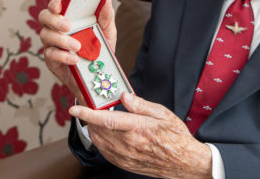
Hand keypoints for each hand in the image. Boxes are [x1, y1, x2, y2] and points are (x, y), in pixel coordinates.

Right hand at [39, 0, 116, 101]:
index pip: (56, 5)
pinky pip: (51, 54)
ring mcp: (52, 44)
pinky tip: (75, 58)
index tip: (59, 6)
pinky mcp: (52, 60)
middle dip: (54, 20)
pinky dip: (63, 56)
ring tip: (78, 46)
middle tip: (68, 26)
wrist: (98, 75)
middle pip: (44, 17)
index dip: (55, 3)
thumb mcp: (107, 32)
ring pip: (45, 35)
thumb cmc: (99, 49)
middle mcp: (57, 28)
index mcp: (69, 17)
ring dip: (61, 40)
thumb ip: (106, 16)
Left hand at [69, 93, 211, 178]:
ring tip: (98, 119)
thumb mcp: (162, 113)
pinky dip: (100, 141)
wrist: (184, 162)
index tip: (75, 108)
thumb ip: (141, 105)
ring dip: (93, 129)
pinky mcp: (125, 164)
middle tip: (91, 107)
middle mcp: (129, 144)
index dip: (87, 113)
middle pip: (98, 130)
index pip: (106, 120)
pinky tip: (105, 134)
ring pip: (99, 141)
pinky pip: (105, 152)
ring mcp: (126, 156)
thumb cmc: (175, 136)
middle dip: (90, 118)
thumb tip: (124, 96)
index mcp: (137, 128)